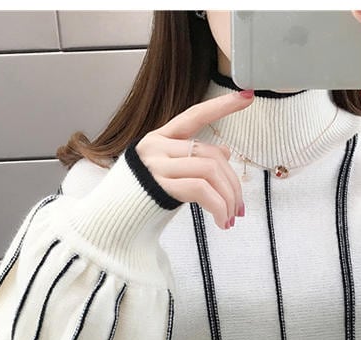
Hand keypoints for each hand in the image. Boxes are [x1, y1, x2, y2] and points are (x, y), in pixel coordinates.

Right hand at [135, 91, 255, 229]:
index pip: (195, 115)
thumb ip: (195, 160)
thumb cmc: (142, 200)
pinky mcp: (161, 185)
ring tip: (232, 218)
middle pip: (212, 154)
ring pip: (210, 170)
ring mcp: (158, 164)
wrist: (112, 223)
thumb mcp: (171, 174)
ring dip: (228, 198)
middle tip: (240, 209)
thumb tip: (225, 151)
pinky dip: (218, 207)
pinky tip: (222, 222)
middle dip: (233, 184)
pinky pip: (202, 190)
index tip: (248, 96)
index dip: (221, 106)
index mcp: (160, 138)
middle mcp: (157, 146)